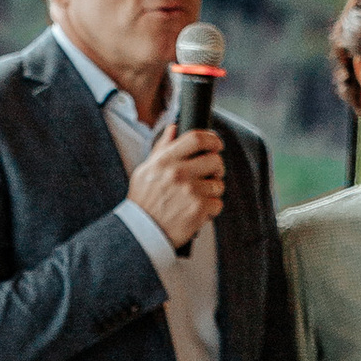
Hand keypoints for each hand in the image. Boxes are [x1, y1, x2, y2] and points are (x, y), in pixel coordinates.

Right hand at [129, 123, 225, 251]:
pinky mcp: (199, 209)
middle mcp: (178, 173)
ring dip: (212, 191)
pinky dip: (211, 209)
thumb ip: (162, 148)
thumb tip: (174, 129)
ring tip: (198, 197)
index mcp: (165, 161)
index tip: (216, 145)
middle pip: (214, 160)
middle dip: (217, 167)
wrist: (141, 232)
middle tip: (211, 174)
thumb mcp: (146, 170)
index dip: (212, 139)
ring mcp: (190, 191)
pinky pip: (217, 203)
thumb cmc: (143, 201)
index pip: (196, 139)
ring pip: (218, 184)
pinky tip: (197, 211)